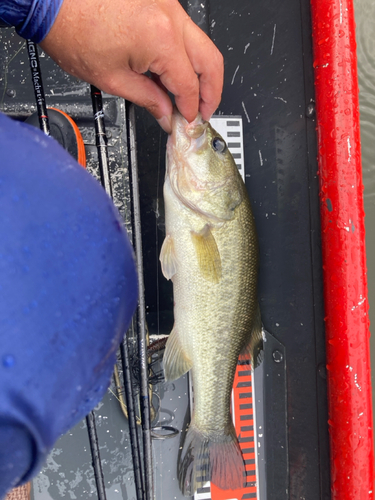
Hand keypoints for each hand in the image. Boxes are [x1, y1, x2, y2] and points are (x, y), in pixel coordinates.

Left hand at [40, 0, 223, 132]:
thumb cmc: (73, 30)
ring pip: (202, 44)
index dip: (190, 109)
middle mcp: (170, 16)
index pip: (188, 84)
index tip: (187, 122)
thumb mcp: (112, 79)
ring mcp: (167, 5)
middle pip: (211, 61)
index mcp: (160, 38)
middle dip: (211, 93)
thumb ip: (148, 99)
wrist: (53, 0)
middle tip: (204, 112)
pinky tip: (175, 74)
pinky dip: (185, 56)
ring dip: (201, 74)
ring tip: (191, 97)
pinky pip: (185, 32)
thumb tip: (165, 114)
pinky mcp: (160, 1)